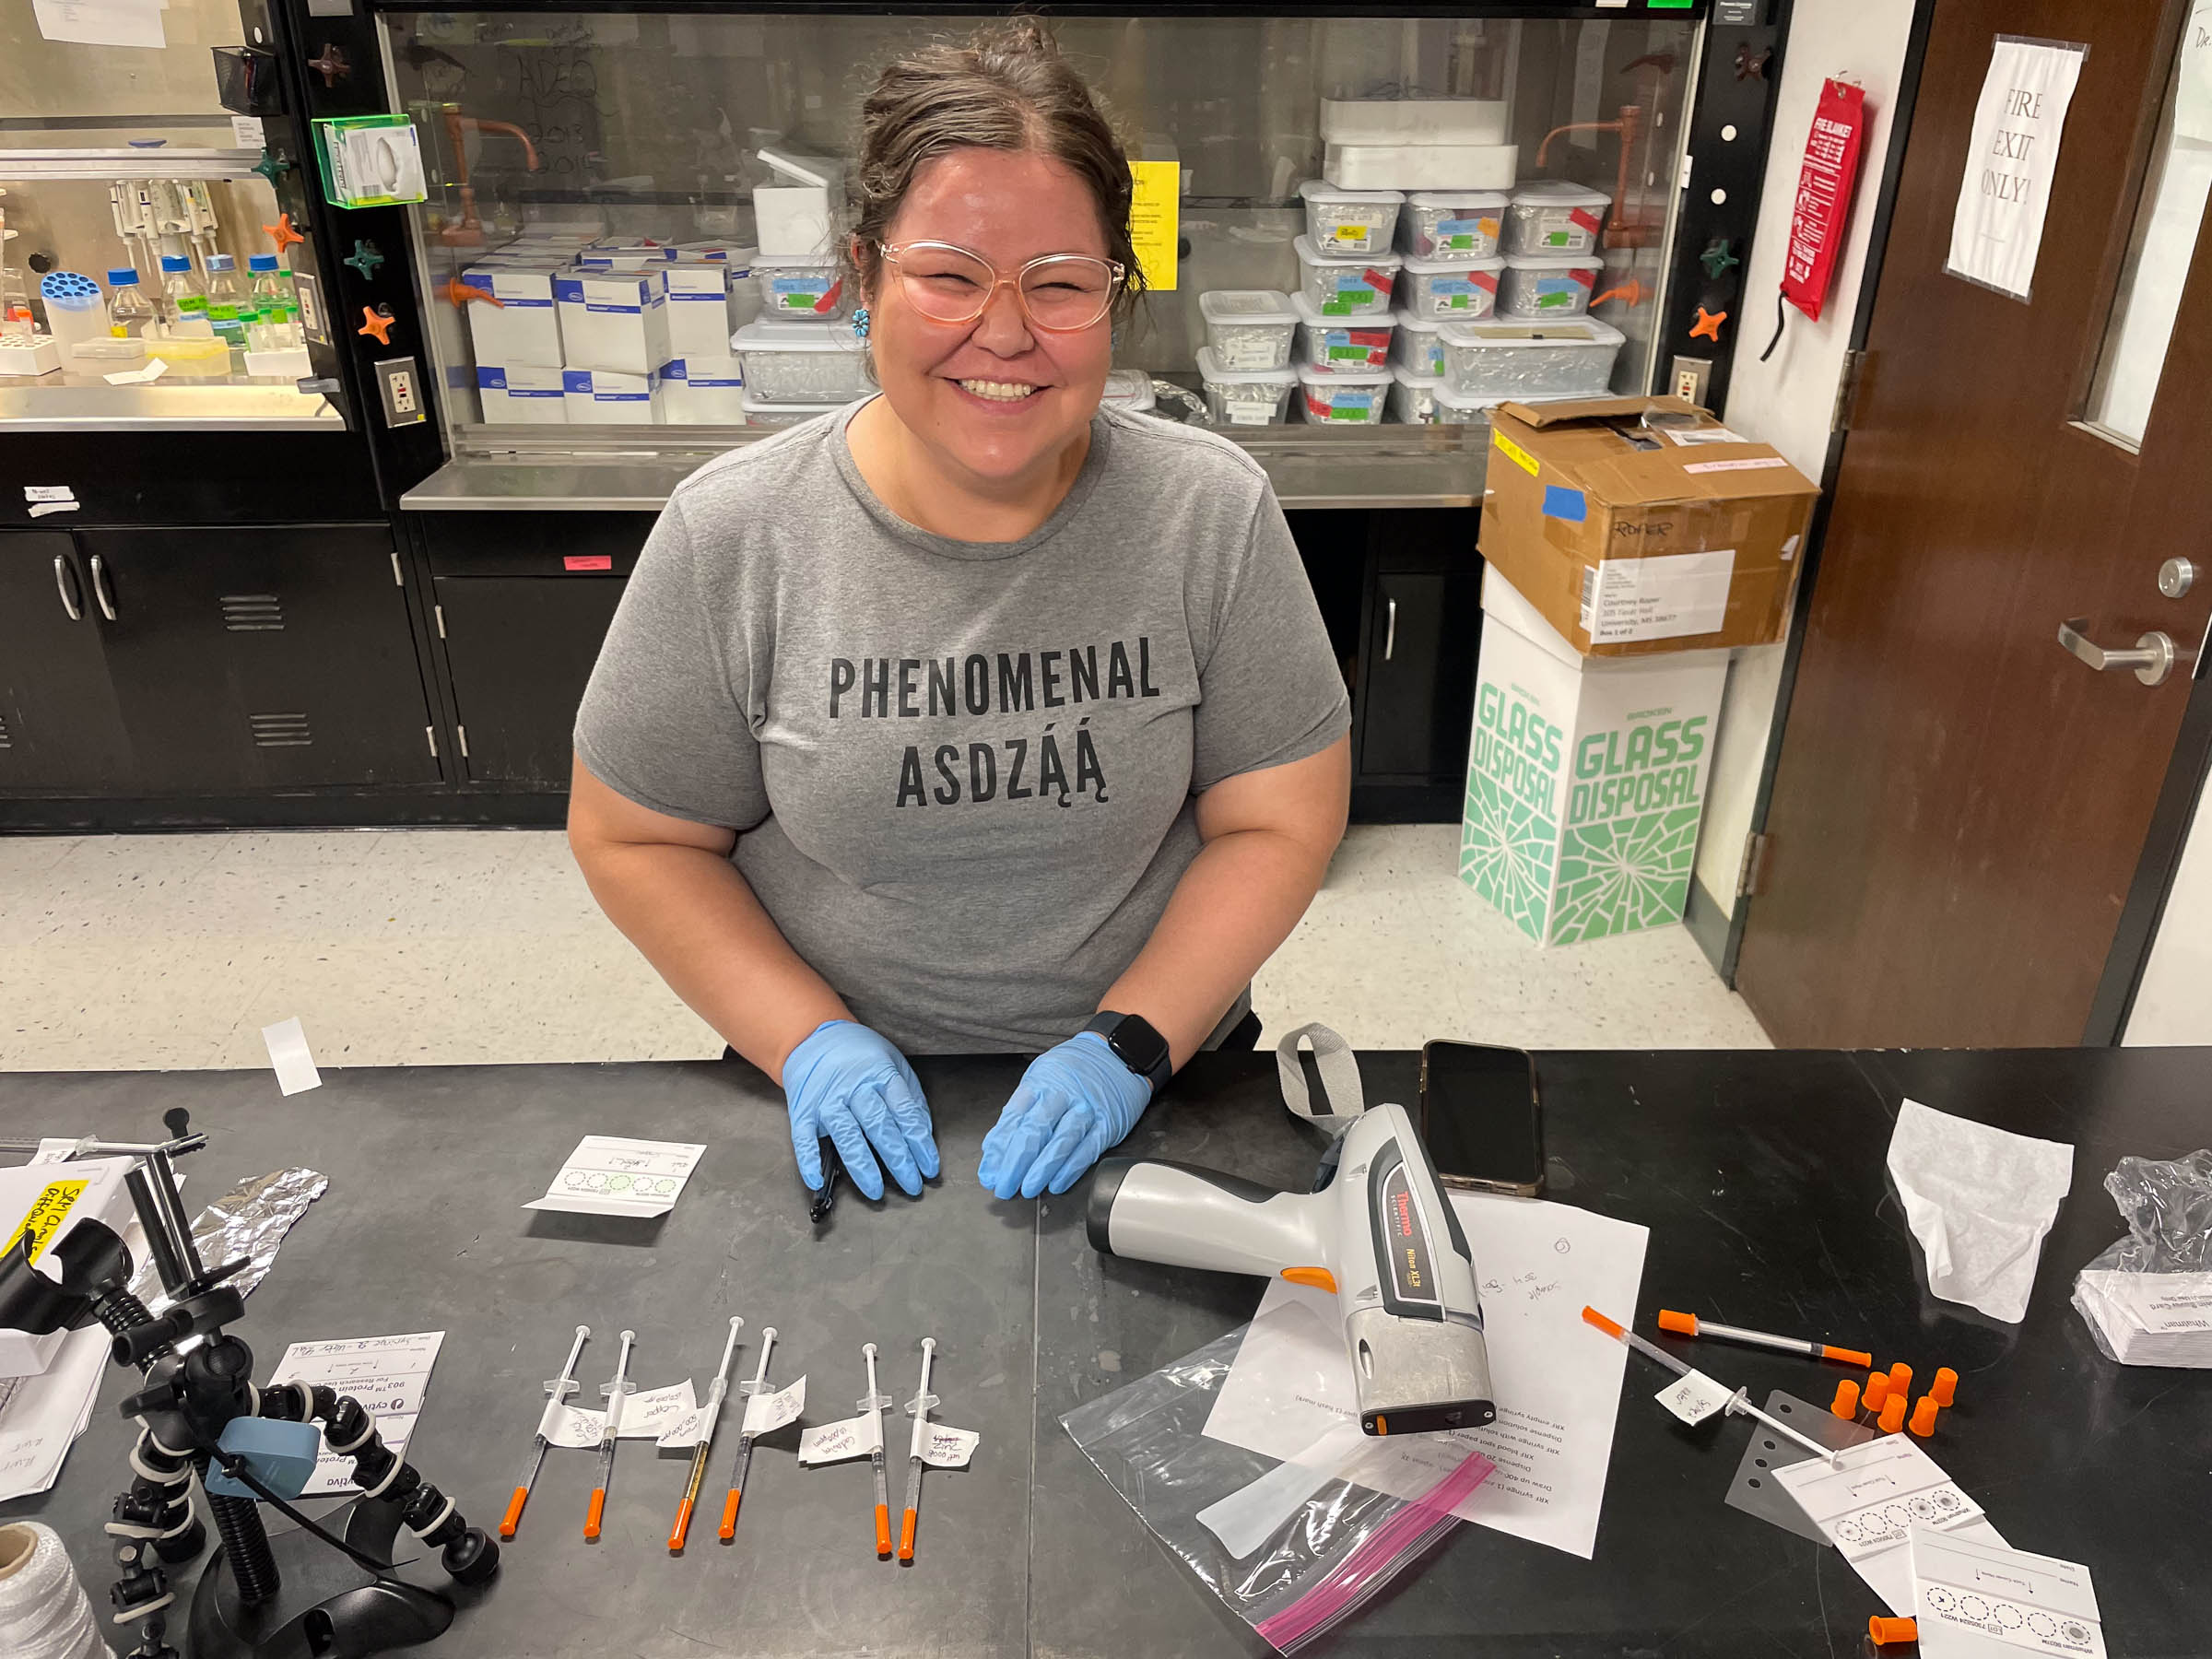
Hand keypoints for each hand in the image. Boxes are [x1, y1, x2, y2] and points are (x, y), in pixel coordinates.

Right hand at [780, 1020, 939, 1200]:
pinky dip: (808, 1160)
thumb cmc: (860, 1055)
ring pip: (846, 1135)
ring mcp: (827, 1099)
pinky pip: (804, 1138)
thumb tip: (925, 1133)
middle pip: (879, 1126)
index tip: (930, 1167)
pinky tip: (816, 1181)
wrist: (813, 1038)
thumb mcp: (893, 1063)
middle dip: (898, 1159)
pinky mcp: (803, 1111)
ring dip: (862, 1166)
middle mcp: (854, 1087)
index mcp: (881, 1074)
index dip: (919, 1142)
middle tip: (912, 1185)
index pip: (904, 1112)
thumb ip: (910, 1097)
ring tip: (876, 1191)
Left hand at [977, 1032, 1151, 1199]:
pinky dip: (1070, 1170)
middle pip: (1033, 1132)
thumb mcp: (1040, 1077)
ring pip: (1060, 1143)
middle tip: (1003, 1186)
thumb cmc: (1074, 1070)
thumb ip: (1020, 1110)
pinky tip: (1056, 1183)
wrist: (1116, 1054)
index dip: (998, 1150)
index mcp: (1040, 1084)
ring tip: (1027, 1189)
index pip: (1013, 1119)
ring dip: (1041, 1170)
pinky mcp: (1106, 1124)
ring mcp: (1085, 1110)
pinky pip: (1086, 1150)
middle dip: (1015, 1165)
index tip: (989, 1172)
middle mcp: (1061, 1096)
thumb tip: (996, 1147)